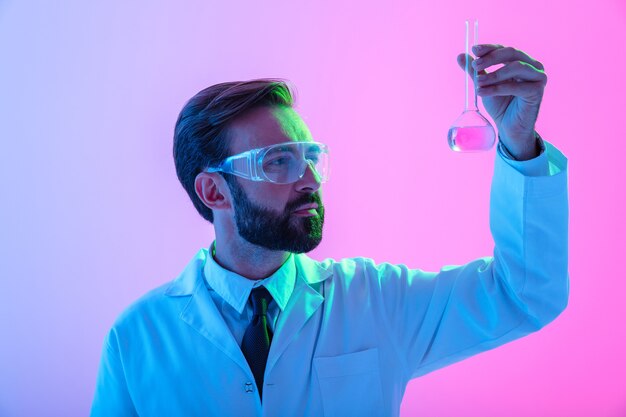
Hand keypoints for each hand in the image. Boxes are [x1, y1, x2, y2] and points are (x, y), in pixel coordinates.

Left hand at [456, 44, 546, 159]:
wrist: (508, 127)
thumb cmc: (499, 105)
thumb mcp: (484, 84)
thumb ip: (476, 71)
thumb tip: (460, 56)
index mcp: (521, 62)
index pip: (505, 49)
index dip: (490, 48)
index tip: (474, 49)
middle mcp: (533, 66)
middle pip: (512, 53)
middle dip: (491, 58)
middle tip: (475, 65)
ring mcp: (538, 78)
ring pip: (516, 67)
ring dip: (494, 74)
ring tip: (478, 82)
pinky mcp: (537, 91)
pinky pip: (515, 86)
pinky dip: (497, 88)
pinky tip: (482, 92)